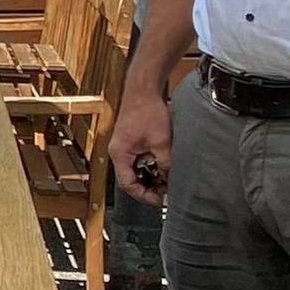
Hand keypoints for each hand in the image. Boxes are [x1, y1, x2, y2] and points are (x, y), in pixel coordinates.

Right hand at [110, 86, 173, 205]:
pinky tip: (163, 165)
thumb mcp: (161, 142)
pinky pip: (138, 161)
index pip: (128, 185)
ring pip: (136, 171)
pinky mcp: (131, 141)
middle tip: (167, 191)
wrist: (143, 90)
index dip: (145, 195)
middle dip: (149, 187)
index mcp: (119, 154)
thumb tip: (171, 180)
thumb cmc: (147, 111)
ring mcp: (124, 147)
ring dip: (151, 176)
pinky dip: (150, 166)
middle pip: (131, 179)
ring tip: (168, 179)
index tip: (160, 200)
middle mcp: (118, 152)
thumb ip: (165, 164)